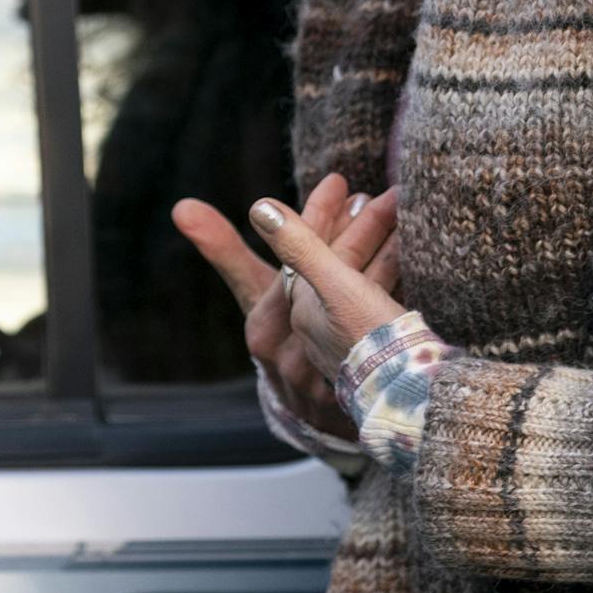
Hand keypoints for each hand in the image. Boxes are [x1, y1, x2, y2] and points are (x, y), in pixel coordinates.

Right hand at [175, 175, 400, 439]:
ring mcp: (330, 367)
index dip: (316, 216)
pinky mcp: (364, 377)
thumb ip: (223, 250)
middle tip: (381, 192)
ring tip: (398, 211)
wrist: (314, 410)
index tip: (338, 181)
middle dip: (357, 226)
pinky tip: (411, 253)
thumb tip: (182, 206)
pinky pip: (385, 321)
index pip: (291, 260)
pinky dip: (399, 282)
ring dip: (384, 248)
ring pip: (360, 296)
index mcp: (262, 324)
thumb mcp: (252, 296)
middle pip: (329, 275)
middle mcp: (292, 347)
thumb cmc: (281, 336)